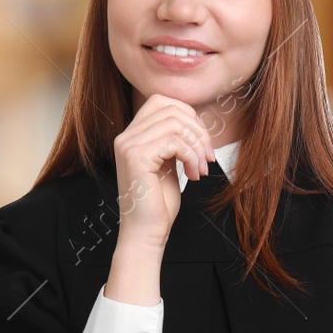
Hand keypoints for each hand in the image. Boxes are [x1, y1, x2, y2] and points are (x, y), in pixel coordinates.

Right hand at [112, 94, 214, 249]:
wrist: (145, 231)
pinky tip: (193, 175)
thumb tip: (194, 120)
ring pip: (175, 124)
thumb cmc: (158, 202)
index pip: (162, 102)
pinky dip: (191, 156)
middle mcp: (125, 137)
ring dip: (197, 146)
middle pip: (171, 109)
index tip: (200, 143)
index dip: (188, 116)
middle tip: (206, 158)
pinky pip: (174, 142)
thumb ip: (173, 139)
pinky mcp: (136, 158)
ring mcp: (128, 146)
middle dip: (198, 131)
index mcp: (132, 136)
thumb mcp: (169, 162)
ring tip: (200, 169)